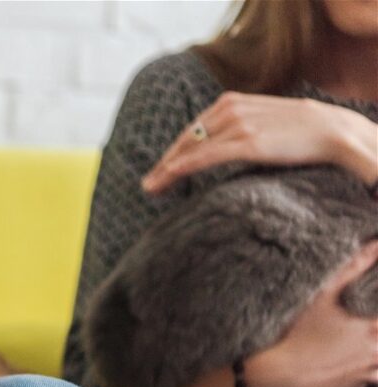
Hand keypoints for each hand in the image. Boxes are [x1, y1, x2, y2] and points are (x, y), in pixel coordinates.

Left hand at [142, 92, 377, 193]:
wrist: (333, 129)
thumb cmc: (300, 129)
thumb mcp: (262, 119)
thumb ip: (239, 126)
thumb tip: (223, 143)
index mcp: (231, 101)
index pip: (192, 130)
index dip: (173, 151)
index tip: (159, 170)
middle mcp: (229, 110)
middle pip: (185, 140)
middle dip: (164, 164)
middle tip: (148, 184)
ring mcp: (237, 126)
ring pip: (190, 150)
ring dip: (166, 171)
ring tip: (151, 189)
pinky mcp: (246, 143)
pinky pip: (205, 157)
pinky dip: (182, 168)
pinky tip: (168, 178)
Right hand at [245, 240, 377, 386]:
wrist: (281, 377)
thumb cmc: (299, 336)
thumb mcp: (321, 298)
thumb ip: (350, 270)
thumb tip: (374, 246)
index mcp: (370, 330)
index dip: (377, 318)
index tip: (372, 317)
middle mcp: (373, 354)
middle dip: (373, 334)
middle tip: (362, 329)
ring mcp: (364, 374)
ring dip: (374, 358)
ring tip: (362, 348)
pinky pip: (368, 381)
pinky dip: (364, 373)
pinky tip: (347, 365)